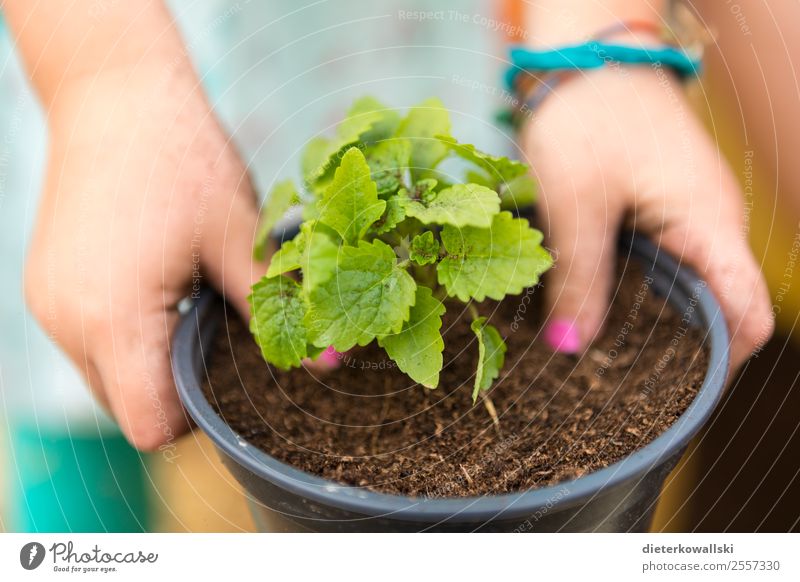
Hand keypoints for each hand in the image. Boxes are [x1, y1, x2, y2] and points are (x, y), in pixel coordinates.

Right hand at [24, 68, 263, 449]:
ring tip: (190, 307)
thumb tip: (330, 361)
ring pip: (107, 378)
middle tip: (222, 339)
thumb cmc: (180, 158)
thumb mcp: (237, 237)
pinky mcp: (45, 286)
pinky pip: (90, 343)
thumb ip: (277, 306)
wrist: (114, 93)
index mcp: (115, 320)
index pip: (152, 426)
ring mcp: (49, 305)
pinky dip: (127, 337)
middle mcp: (69, 323)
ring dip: (152, 362)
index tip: (235, 382)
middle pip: (129, 409)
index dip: (200, 419)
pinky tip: (161, 292)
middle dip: (179, 391)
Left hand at [522, 65, 772, 370]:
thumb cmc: (589, 117)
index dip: (723, 362)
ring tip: (612, 351)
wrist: (589, 58)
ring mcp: (695, 212)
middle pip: (723, 307)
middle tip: (625, 381)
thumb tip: (572, 346)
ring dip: (662, 318)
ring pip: (695, 284)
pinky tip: (610, 302)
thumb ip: (578, 277)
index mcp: (710, 225)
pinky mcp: (669, 203)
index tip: (675, 391)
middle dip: (683, 348)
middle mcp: (715, 222)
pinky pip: (673, 259)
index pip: (749, 314)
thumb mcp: (575, 203)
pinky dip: (648, 286)